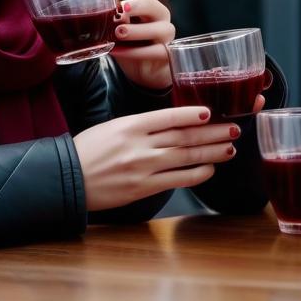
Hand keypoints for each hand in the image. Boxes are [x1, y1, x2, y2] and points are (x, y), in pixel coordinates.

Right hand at [73, 106, 237, 210]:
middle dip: (212, 133)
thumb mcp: (111, 128)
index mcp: (130, 125)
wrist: (67, 179)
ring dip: (210, 152)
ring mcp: (142, 168)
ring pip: (185, 157)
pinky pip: (176, 180)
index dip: (192, 114)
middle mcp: (139, 145)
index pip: (168, 117)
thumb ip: (140, 126)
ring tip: (229, 148)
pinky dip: (196, 175)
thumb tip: (172, 126)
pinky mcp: (142, 188)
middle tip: (233, 128)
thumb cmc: (87, 151)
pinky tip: (209, 170)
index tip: (210, 112)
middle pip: (183, 137)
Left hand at [108, 0, 174, 89]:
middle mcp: (160, 17)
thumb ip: (111, 12)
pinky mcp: (166, 54)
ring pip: (157, 29)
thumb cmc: (130, 42)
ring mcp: (166, 36)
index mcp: (149, 5)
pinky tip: (117, 51)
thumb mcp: (118, 25)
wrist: (144, 68)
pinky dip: (134, 52)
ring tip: (119, 32)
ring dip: (137, 30)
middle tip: (122, 7)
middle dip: (137, 5)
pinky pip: (154, 52)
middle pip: (152, 5)